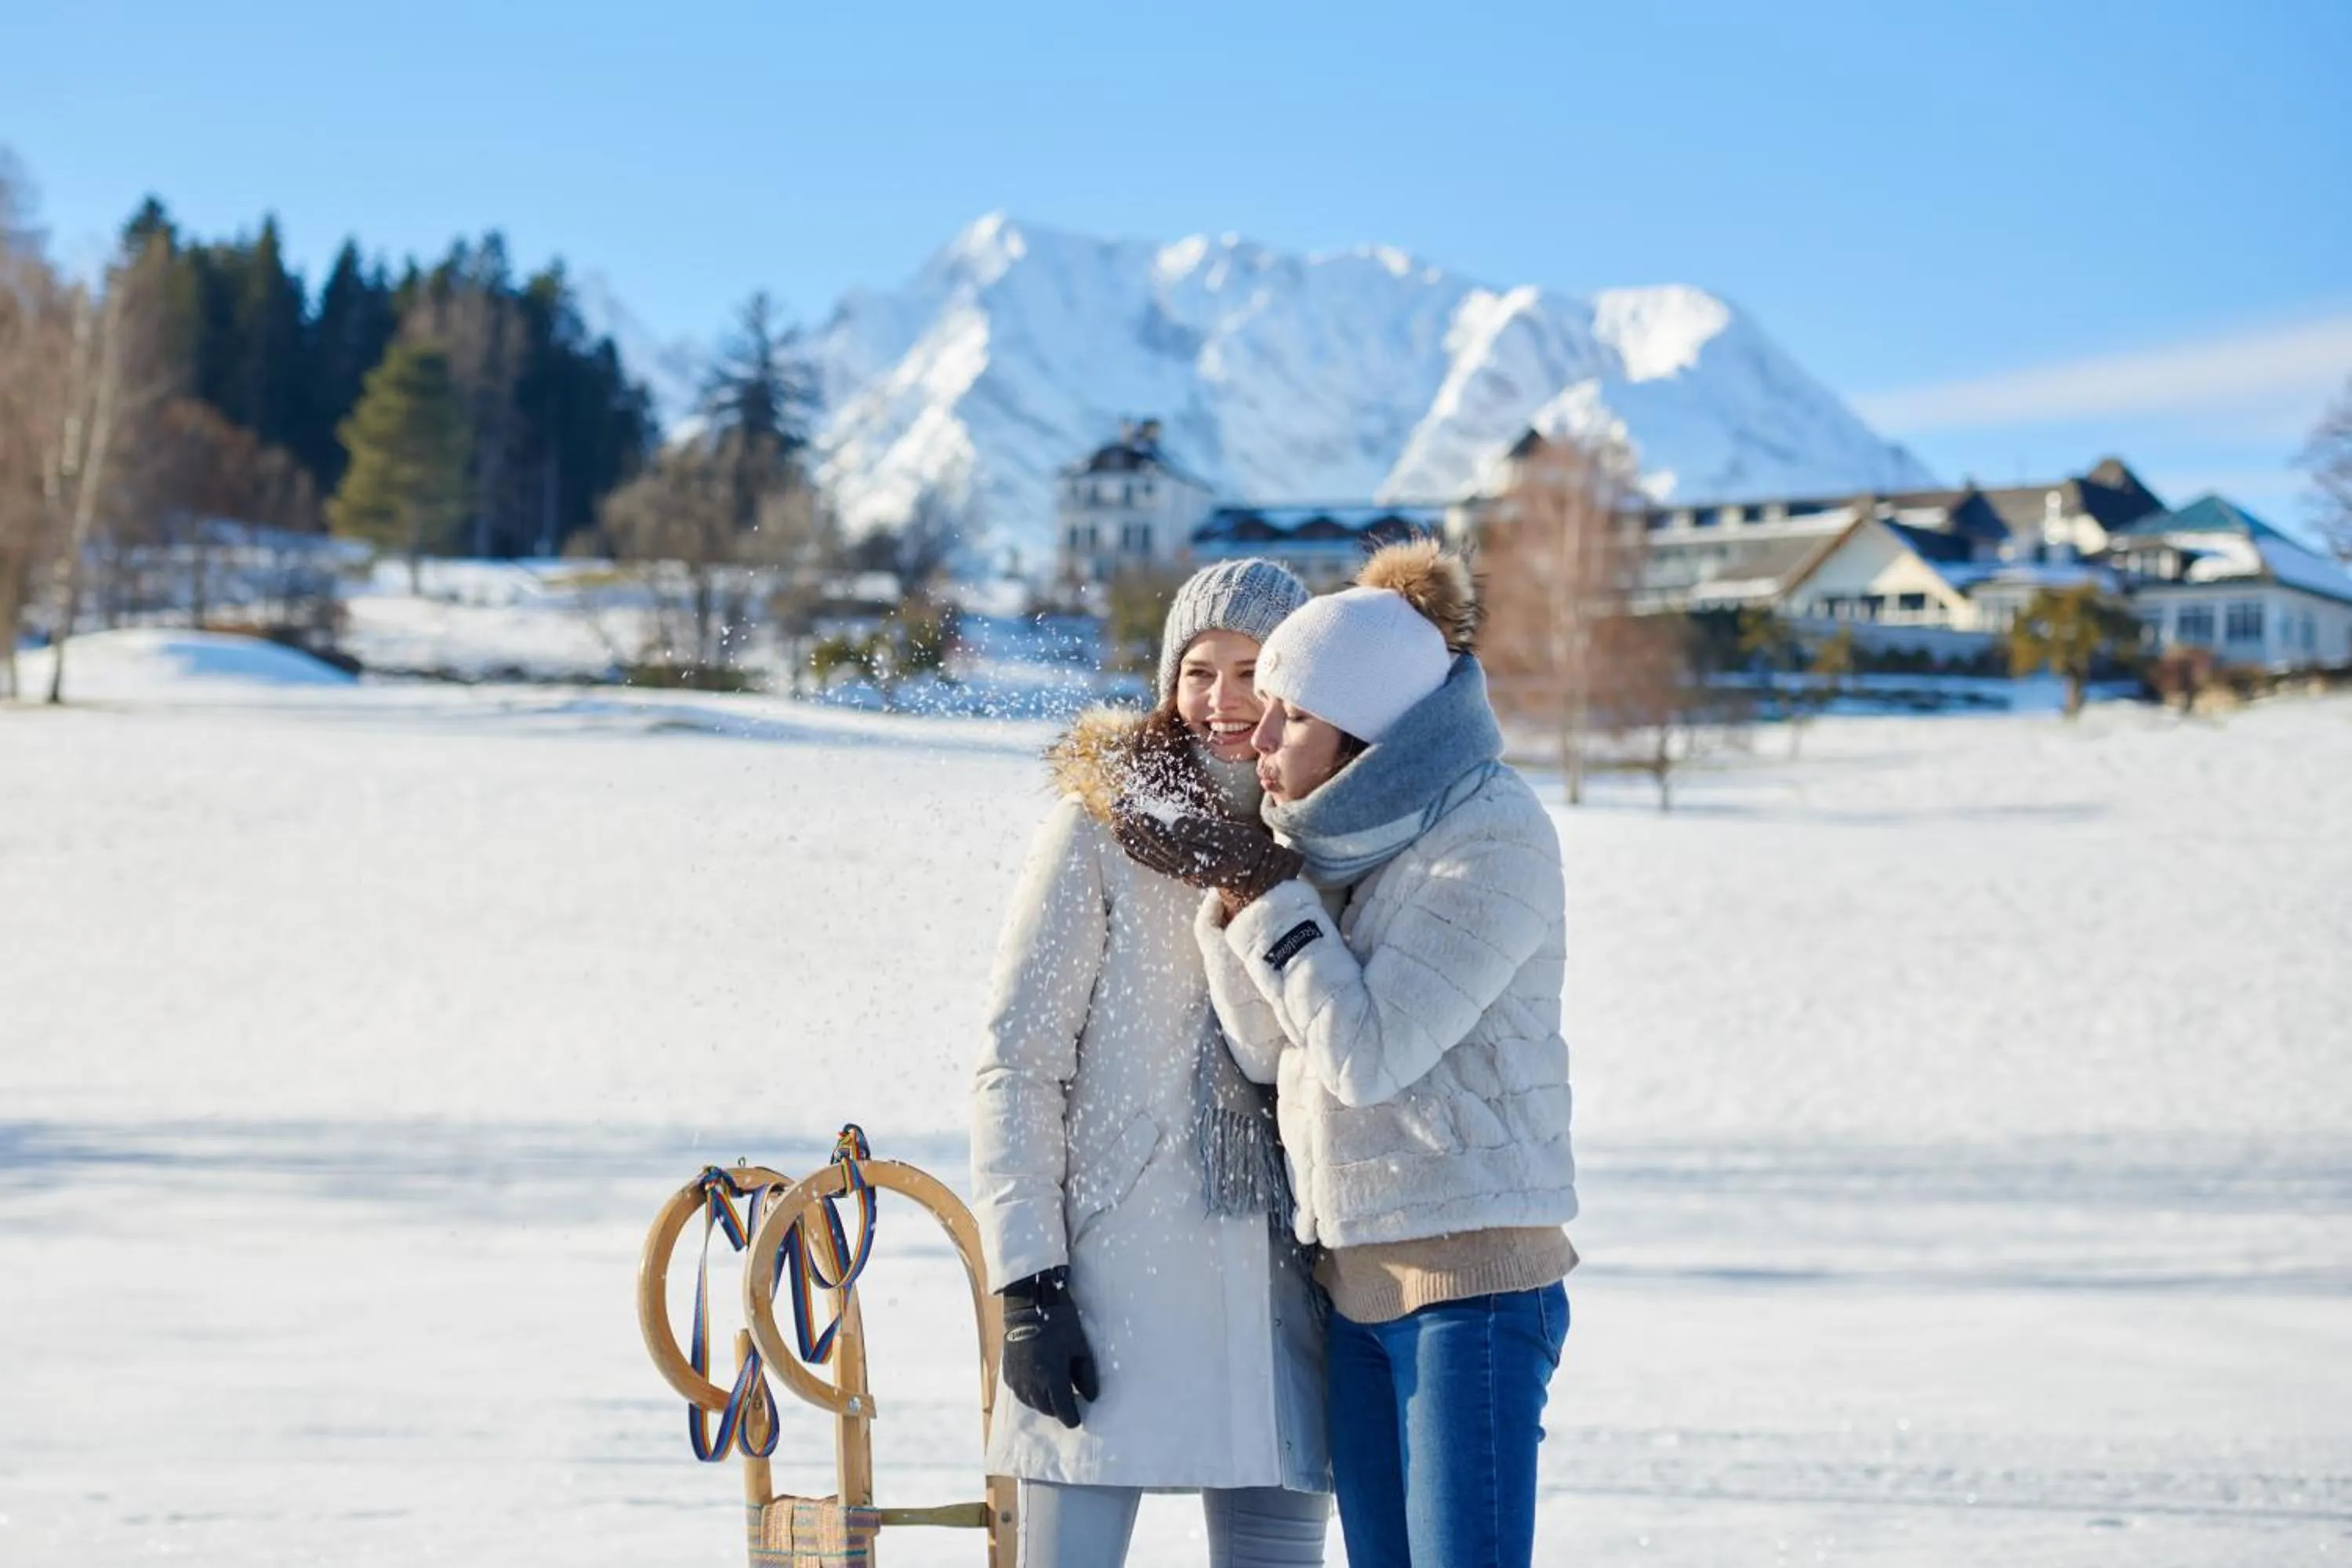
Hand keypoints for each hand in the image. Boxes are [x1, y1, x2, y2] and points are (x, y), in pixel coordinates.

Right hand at [998, 1267, 1098, 1428]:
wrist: (1029, 1305)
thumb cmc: (1060, 1324)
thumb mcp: (1080, 1348)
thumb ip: (1086, 1376)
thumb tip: (1091, 1398)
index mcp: (1053, 1379)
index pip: (1064, 1413)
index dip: (1073, 1417)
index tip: (1078, 1416)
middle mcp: (1032, 1384)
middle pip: (1048, 1410)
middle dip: (1059, 1408)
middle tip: (1068, 1400)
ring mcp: (1017, 1379)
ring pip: (1032, 1404)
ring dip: (1044, 1402)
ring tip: (1053, 1391)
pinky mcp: (1008, 1373)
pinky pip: (1020, 1393)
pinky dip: (1030, 1393)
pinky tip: (1038, 1383)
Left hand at [1111, 798, 1303, 902]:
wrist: (1257, 878)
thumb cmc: (1249, 851)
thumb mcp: (1235, 837)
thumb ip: (1205, 830)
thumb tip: (1177, 823)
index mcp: (1199, 860)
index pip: (1166, 841)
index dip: (1148, 825)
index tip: (1133, 808)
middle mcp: (1186, 870)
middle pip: (1152, 848)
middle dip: (1132, 828)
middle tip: (1117, 807)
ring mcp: (1182, 873)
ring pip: (1149, 857)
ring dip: (1130, 838)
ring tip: (1115, 820)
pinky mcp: (1181, 873)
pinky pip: (1154, 864)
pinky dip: (1138, 853)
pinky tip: (1126, 843)